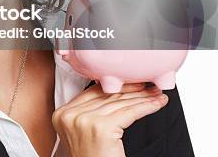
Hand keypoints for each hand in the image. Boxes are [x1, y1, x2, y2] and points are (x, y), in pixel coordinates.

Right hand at [52, 82, 168, 156]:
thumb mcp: (82, 133)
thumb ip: (88, 113)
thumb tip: (113, 95)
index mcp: (61, 114)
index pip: (92, 92)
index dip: (115, 87)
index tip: (132, 84)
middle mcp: (70, 115)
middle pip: (106, 96)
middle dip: (131, 91)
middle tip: (149, 88)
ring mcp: (83, 120)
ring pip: (119, 103)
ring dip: (142, 98)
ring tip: (156, 96)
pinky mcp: (101, 128)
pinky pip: (129, 112)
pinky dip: (146, 107)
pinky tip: (156, 104)